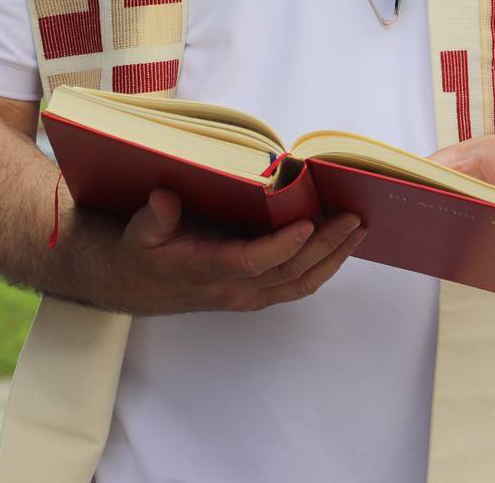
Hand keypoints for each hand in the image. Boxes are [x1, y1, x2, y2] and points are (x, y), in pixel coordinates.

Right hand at [109, 188, 364, 314]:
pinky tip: (342, 243)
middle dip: (326, 245)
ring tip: (359, 229)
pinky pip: (298, 285)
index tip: (307, 222)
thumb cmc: (141, 254)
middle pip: (289, 273)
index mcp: (207, 271)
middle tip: (353, 218)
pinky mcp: (257, 294)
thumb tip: (165, 199)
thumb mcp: (138, 233)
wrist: (135, 287)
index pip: (252, 262)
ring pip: (301, 283)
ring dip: (334, 257)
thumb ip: (154, 218)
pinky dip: (324, 265)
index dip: (282, 246)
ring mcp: (249, 295)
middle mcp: (235, 289)